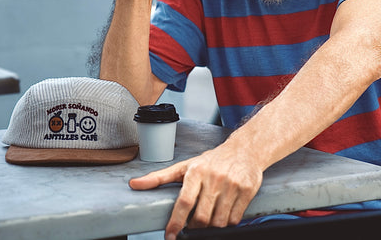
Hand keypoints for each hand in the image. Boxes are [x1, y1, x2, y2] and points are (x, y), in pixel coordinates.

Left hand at [129, 141, 262, 239]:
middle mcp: (214, 177)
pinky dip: (227, 223)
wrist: (244, 150)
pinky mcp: (246, 190)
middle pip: (202, 217)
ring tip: (209, 216)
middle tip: (194, 223)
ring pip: (219, 221)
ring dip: (211, 226)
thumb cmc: (211, 160)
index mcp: (196, 171)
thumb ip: (159, 177)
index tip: (170, 235)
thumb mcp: (185, 166)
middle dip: (195, 226)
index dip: (176, 222)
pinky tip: (224, 213)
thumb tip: (134, 184)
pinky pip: (235, 219)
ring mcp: (231, 184)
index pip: (184, 202)